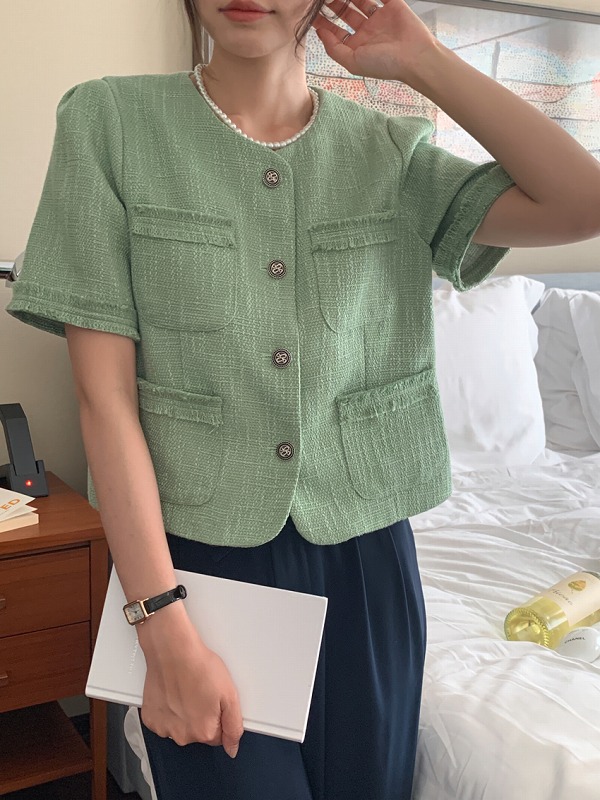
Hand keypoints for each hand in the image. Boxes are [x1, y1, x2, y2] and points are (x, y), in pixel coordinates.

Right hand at [139, 611, 243, 757]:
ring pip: (180, 728)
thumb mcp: (230, 694)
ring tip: (186, 690)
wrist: (173, 651)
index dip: (218, 716)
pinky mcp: (151, 718)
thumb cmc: (199, 667)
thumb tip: (232, 748)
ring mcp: (164, 728)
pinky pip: (164, 721)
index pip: (218, 736)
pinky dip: (168, 710)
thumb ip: (234, 726)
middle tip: (200, 692)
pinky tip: (172, 693)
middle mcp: (183, 736)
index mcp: (204, 731)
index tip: (214, 700)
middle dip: (202, 716)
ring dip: (184, 714)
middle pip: (199, 733)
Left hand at [311, 0, 439, 83]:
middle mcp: (367, 30)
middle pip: (344, 12)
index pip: (335, 30)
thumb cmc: (385, 64)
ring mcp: (379, 16)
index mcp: (357, 45)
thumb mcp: (352, 62)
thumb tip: (319, 32)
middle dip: (332, 3)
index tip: (312, 13)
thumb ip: (334, 49)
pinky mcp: (393, 5)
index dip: (323, 22)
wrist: (414, 57)